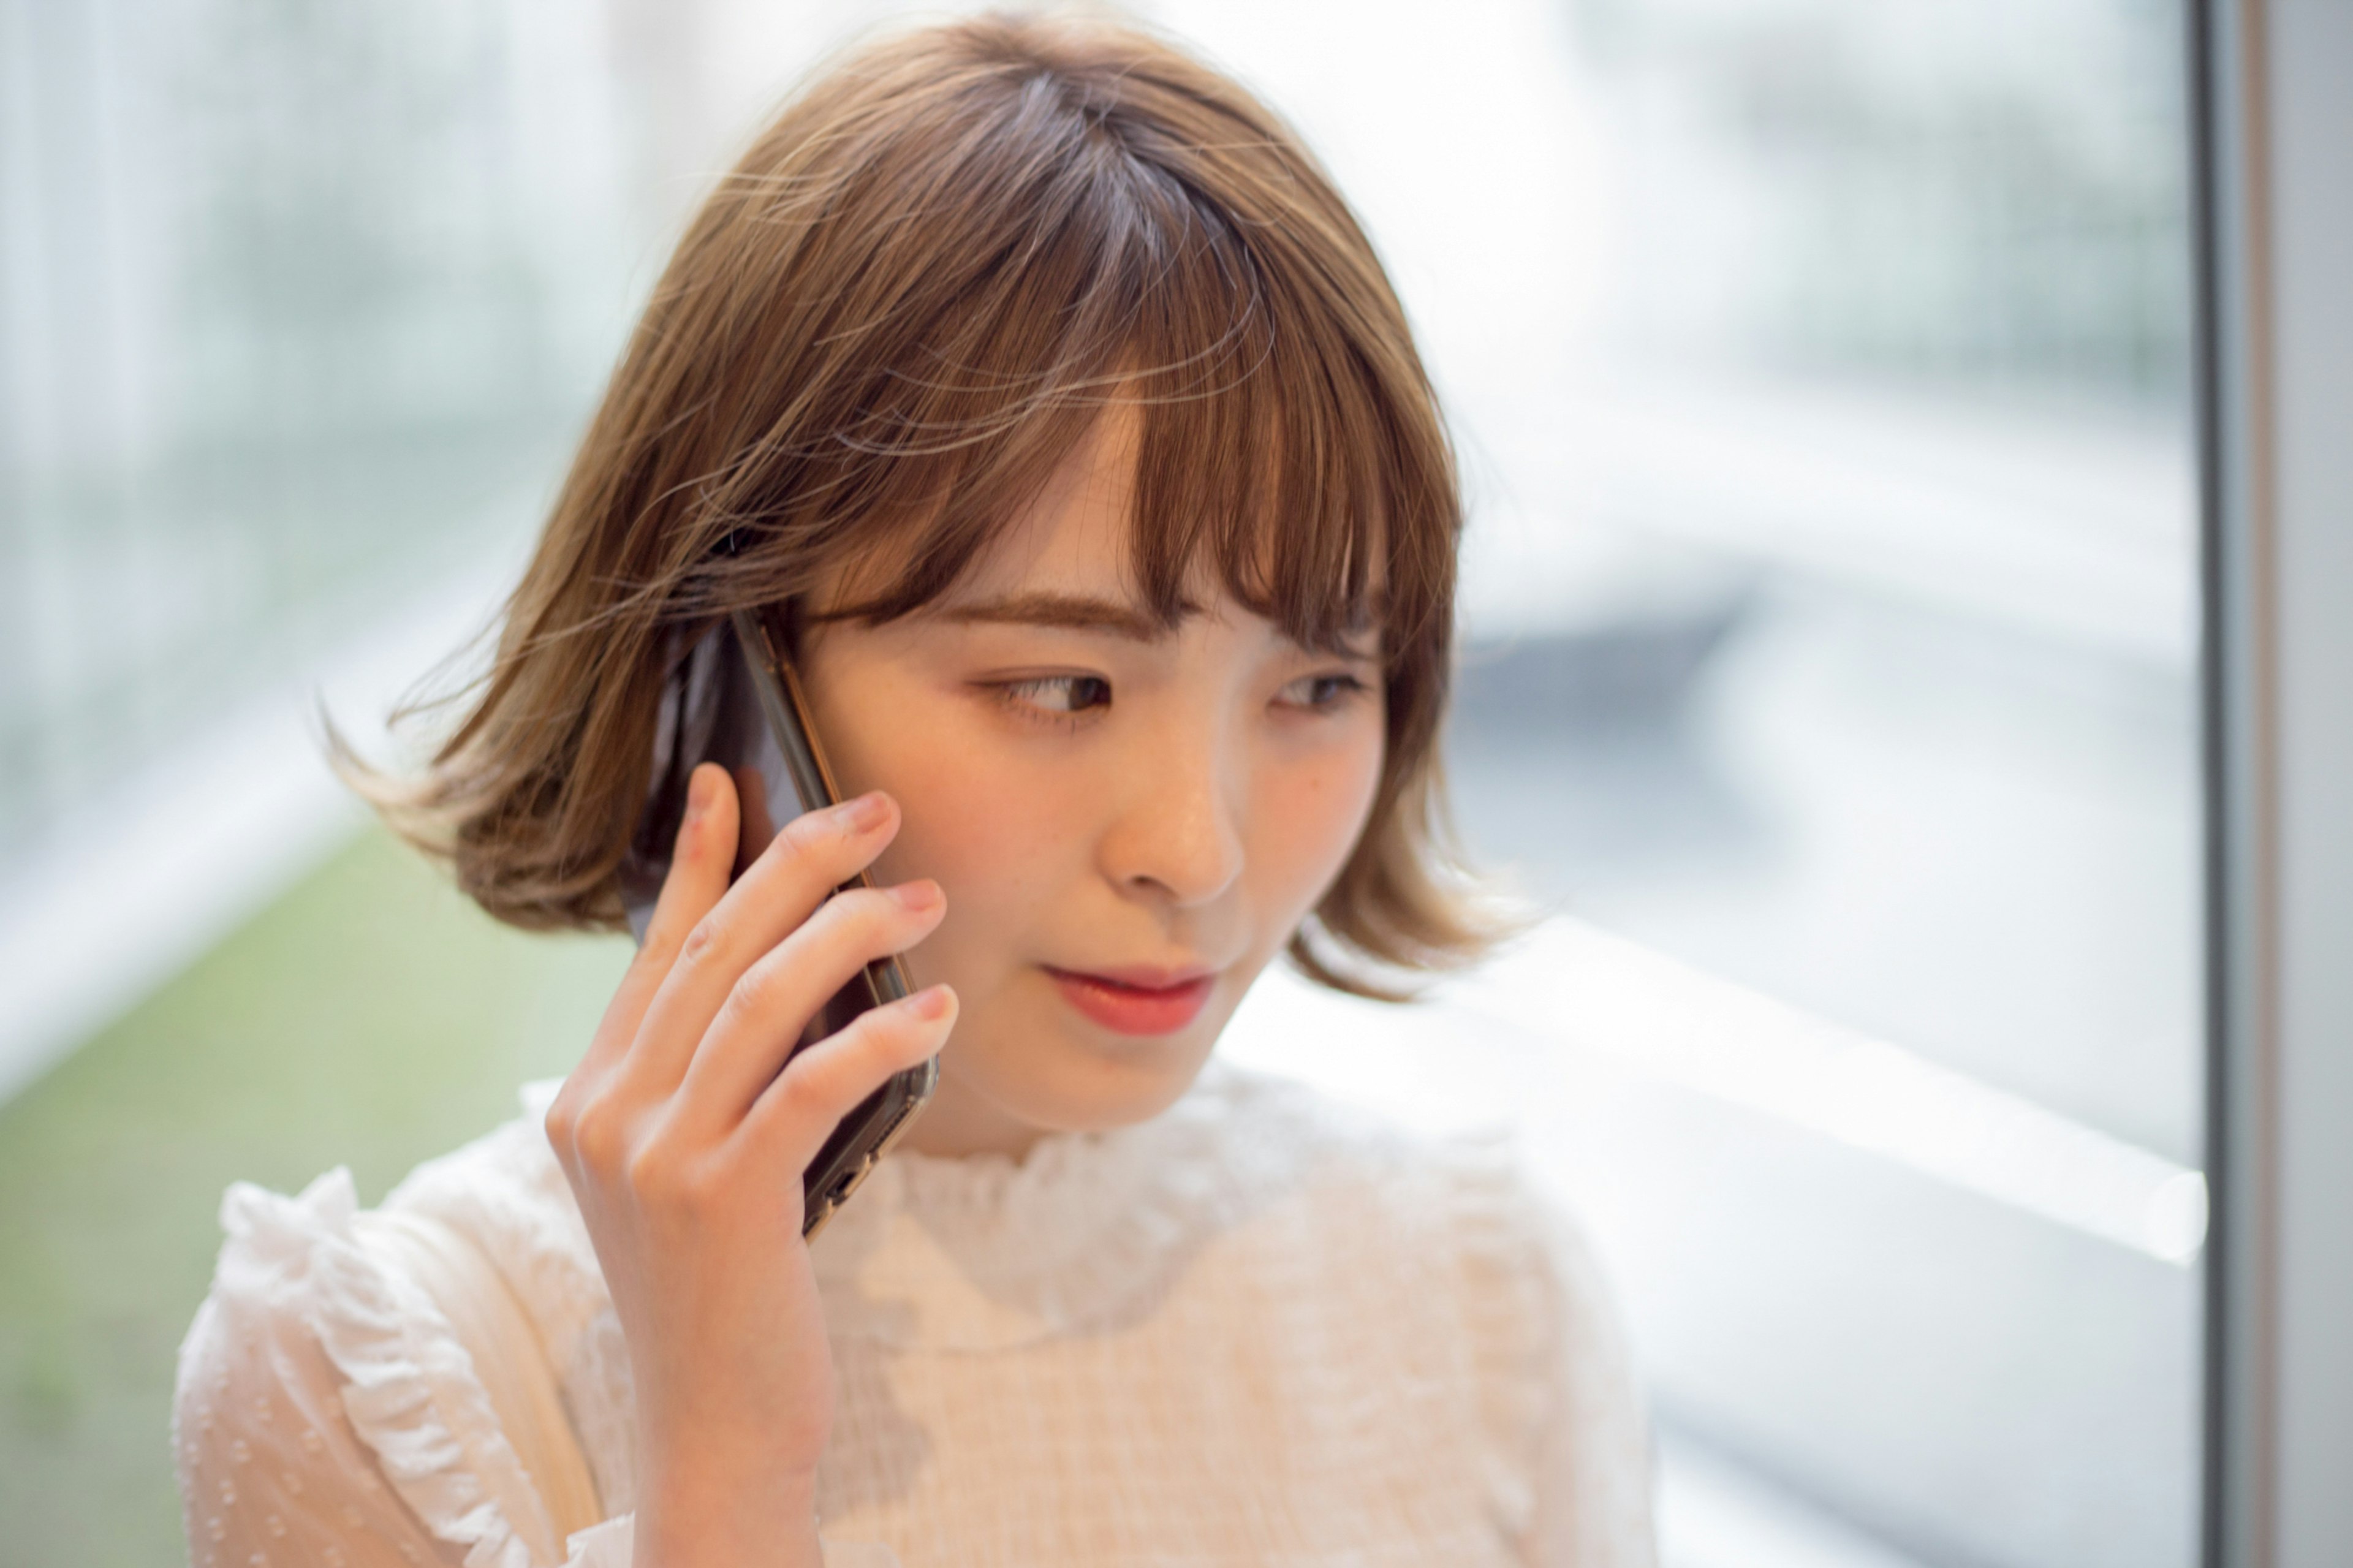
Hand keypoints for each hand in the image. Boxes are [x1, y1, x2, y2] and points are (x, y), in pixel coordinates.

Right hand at [544, 763, 953, 1566]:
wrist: (713, 1428)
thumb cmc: (725, 1296)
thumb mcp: (697, 1173)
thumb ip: (715, 1083)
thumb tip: (798, 978)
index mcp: (592, 1097)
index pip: (652, 950)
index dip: (695, 859)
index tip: (731, 781)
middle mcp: (607, 1113)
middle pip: (709, 952)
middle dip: (795, 866)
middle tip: (876, 813)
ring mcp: (654, 1154)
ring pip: (754, 1000)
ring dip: (848, 935)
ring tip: (926, 899)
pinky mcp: (720, 1199)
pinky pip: (805, 1084)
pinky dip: (876, 1036)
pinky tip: (934, 1009)